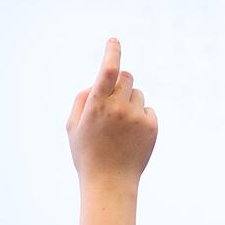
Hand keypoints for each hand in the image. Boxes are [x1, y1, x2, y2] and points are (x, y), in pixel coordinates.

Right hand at [66, 38, 157, 187]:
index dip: (112, 52)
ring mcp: (137, 117)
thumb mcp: (73, 127)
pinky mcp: (152, 126)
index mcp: (96, 106)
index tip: (114, 40)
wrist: (110, 184)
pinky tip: (131, 136)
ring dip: (130, 102)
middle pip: (126, 76)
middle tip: (113, 101)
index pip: (107, 71)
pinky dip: (140, 117)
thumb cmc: (87, 155)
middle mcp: (118, 108)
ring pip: (137, 93)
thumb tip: (95, 83)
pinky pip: (148, 109)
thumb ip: (81, 100)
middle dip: (120, 83)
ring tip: (120, 127)